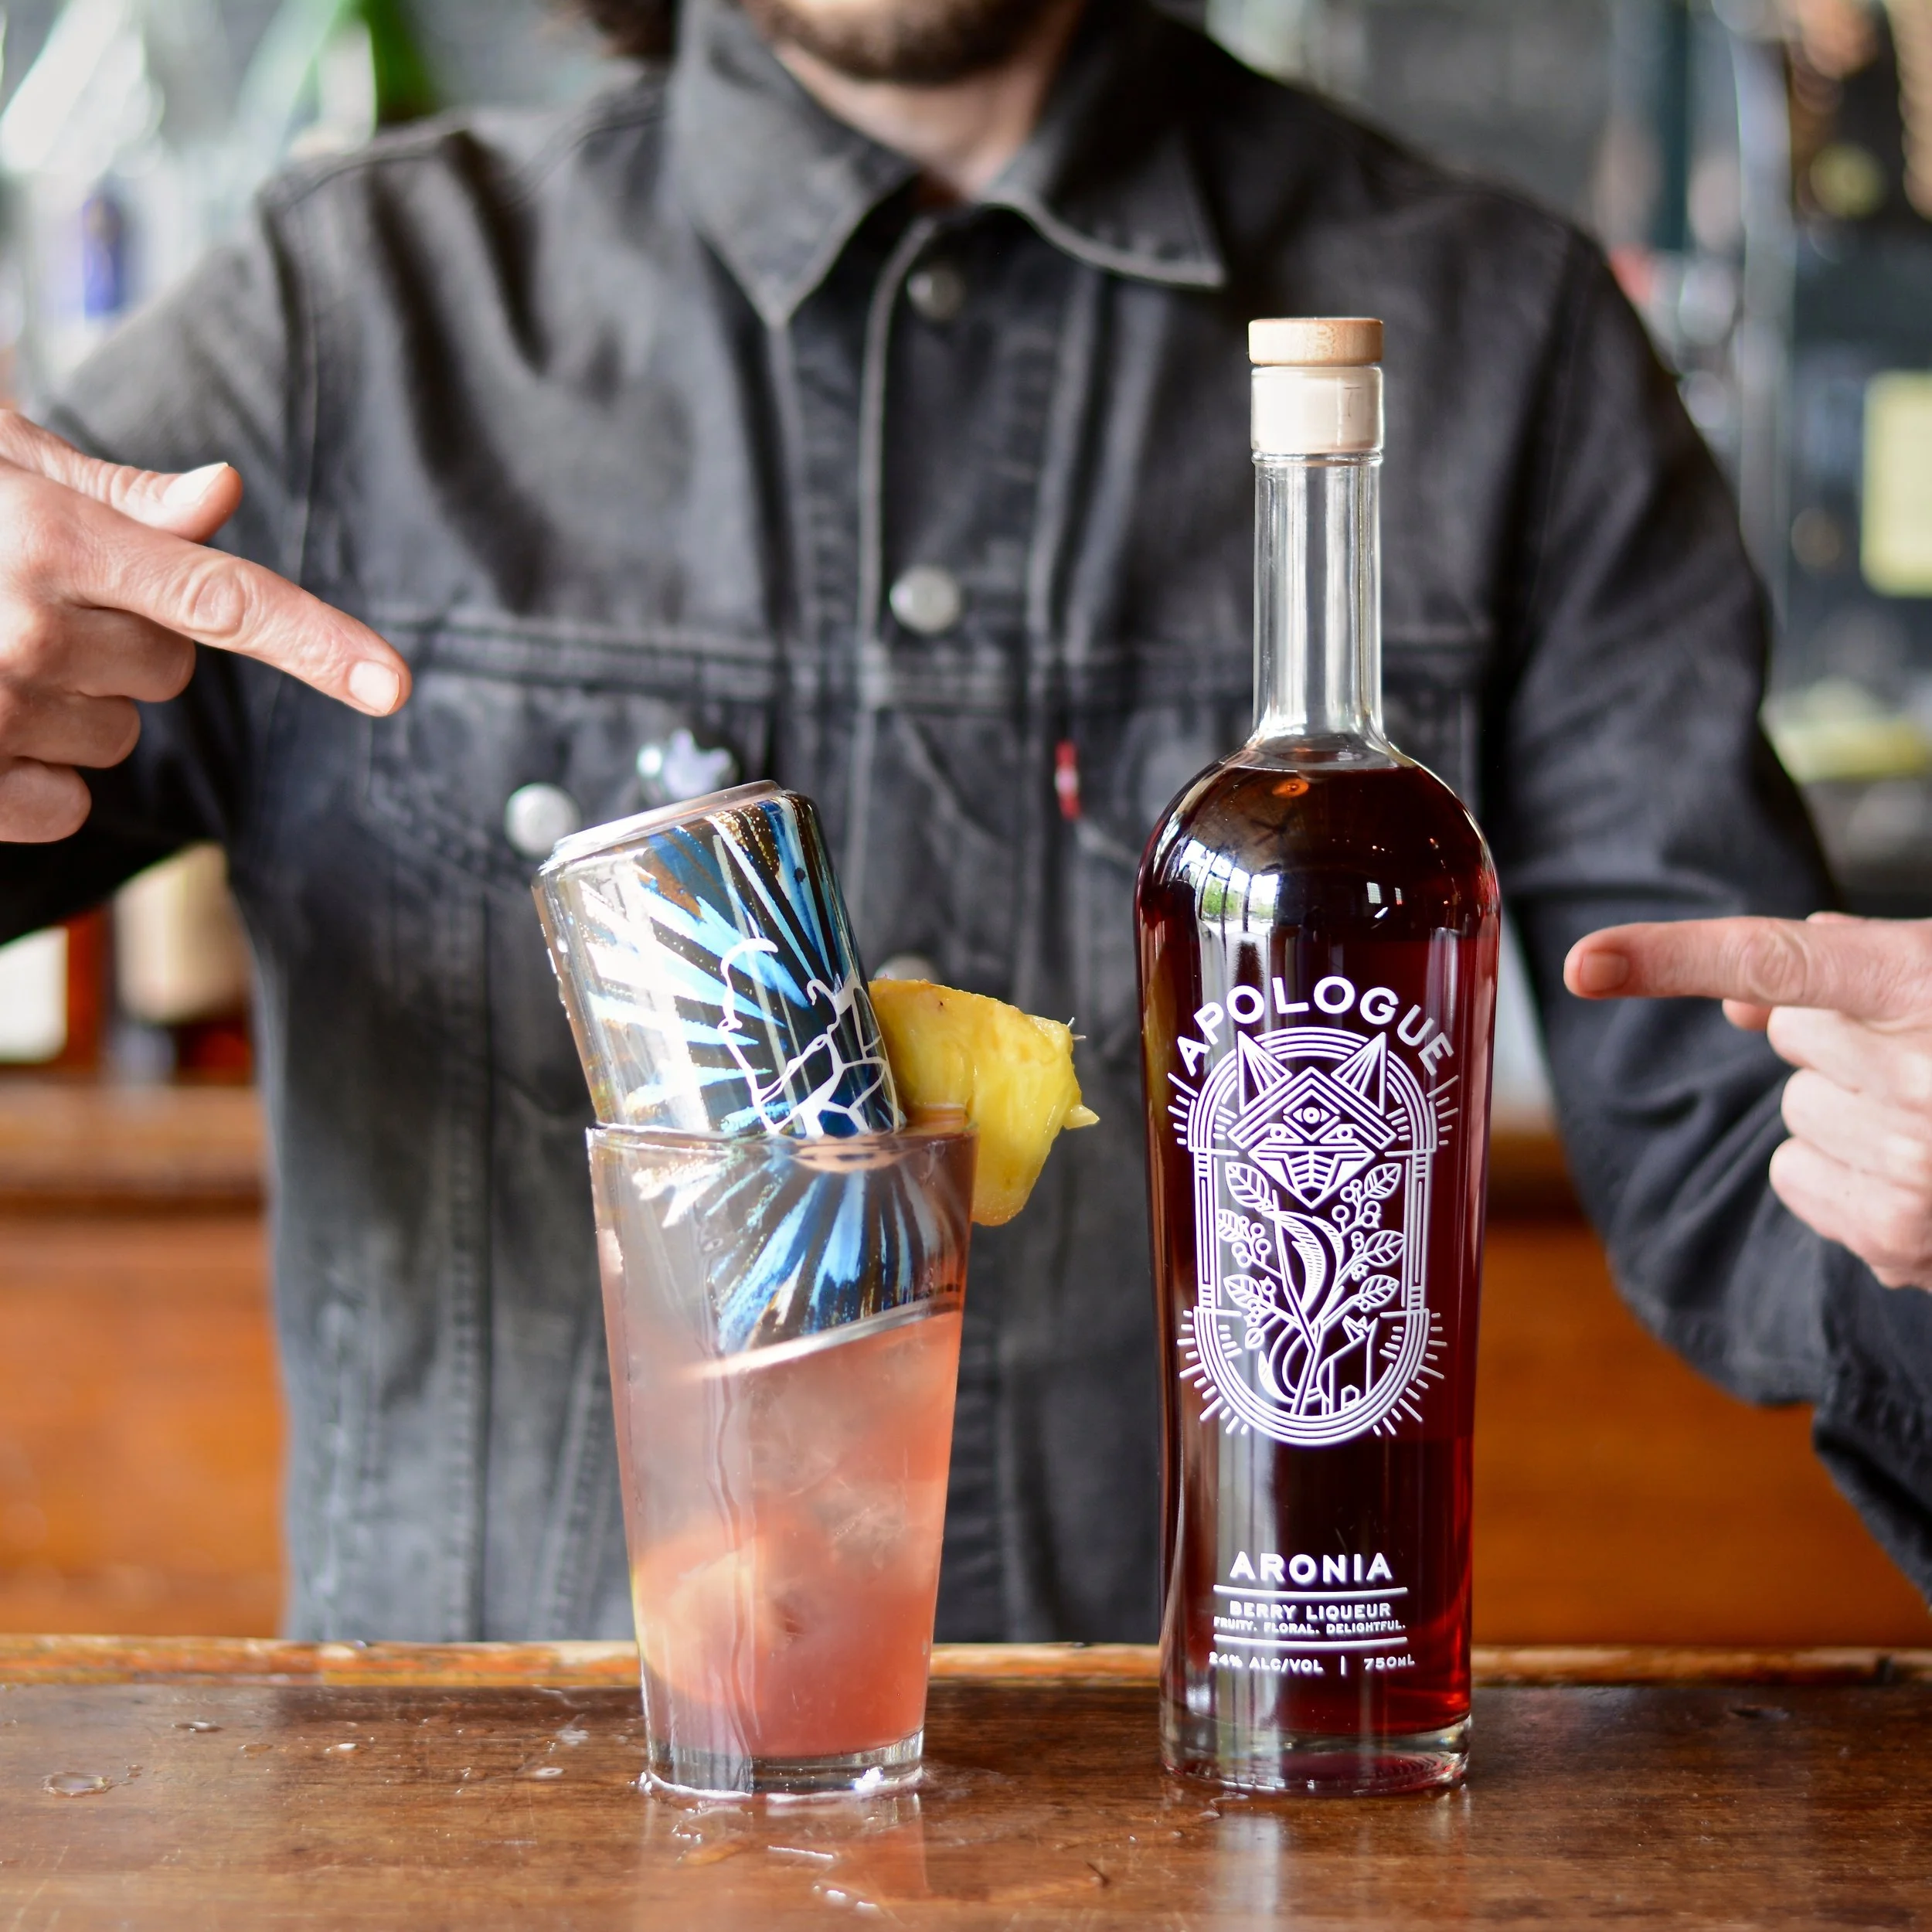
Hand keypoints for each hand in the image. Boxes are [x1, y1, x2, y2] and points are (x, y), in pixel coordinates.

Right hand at [0, 411, 409, 843]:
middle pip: (171, 671)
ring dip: (74, 701)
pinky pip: (71, 802)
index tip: (394, 685)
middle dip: (125, 638)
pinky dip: (40, 775)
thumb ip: (120, 496)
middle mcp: (29, 628)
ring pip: (120, 733)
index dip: (319, 642)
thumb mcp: (2, 468)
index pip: (224, 599)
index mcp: (55, 540)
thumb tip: (222, 493)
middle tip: (32, 596)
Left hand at [1566, 913, 1931, 1288]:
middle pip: (1791, 1037)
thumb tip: (1739, 1004)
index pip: (1779, 962)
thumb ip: (1851, 971)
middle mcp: (1925, 1078)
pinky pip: (1797, 1180)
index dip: (1672, 957)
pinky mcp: (1899, 1240)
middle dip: (1845, 1040)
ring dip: (1849, 1111)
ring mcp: (1915, 1168)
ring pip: (1795, 1112)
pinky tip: (1922, 1178)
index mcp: (1930, 989)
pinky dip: (1842, 1178)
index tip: (1585, 962)